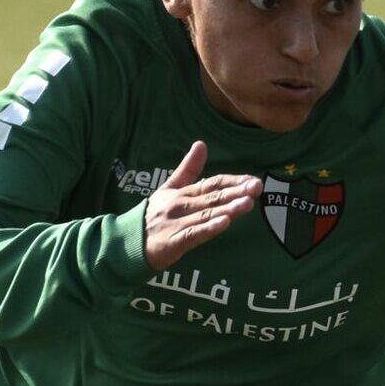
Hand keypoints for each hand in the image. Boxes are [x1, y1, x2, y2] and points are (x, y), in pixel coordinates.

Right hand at [143, 141, 261, 270]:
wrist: (127, 241)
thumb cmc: (152, 215)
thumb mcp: (169, 189)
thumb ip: (188, 169)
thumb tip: (201, 144)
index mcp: (183, 192)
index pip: (212, 184)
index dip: (233, 181)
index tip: (253, 180)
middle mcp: (181, 205)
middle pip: (212, 197)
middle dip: (236, 192)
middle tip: (257, 187)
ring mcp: (177, 223)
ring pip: (206, 214)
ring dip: (227, 209)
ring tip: (247, 203)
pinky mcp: (173, 241)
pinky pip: (193, 234)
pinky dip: (208, 228)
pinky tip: (224, 224)